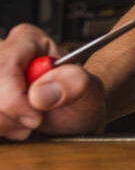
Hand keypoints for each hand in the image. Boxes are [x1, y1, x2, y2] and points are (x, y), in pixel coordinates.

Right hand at [0, 24, 105, 140]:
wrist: (75, 114)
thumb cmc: (80, 96)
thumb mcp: (91, 91)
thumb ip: (76, 84)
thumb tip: (41, 90)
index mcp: (28, 41)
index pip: (4, 64)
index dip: (13, 97)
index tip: (35, 118)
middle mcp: (3, 54)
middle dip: (5, 113)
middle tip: (33, 122)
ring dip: (1, 124)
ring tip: (27, 125)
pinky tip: (14, 128)